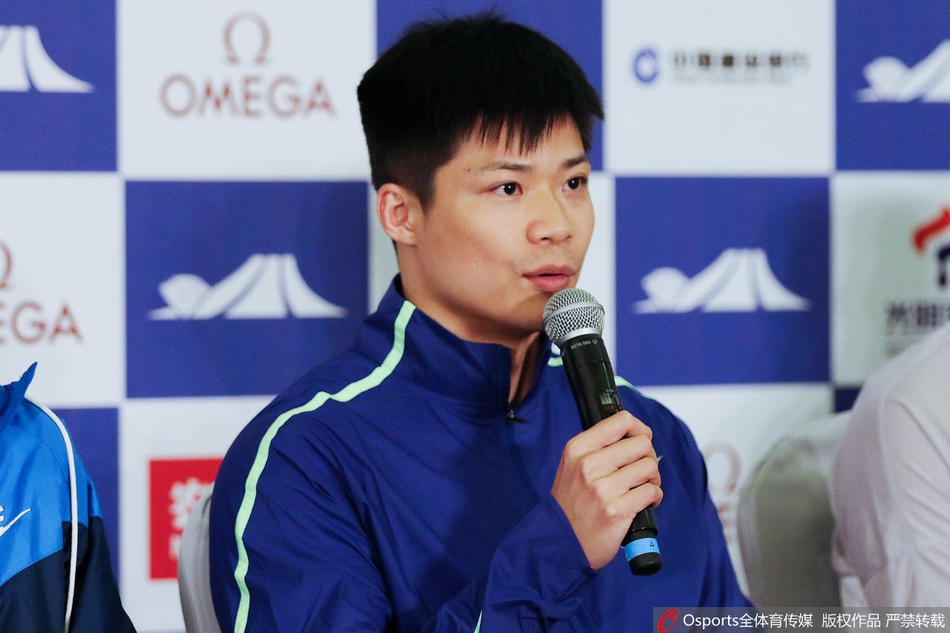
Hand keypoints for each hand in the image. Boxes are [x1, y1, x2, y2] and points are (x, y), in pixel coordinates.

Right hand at [550, 411, 662, 569]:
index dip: (639, 429)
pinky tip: (644, 503)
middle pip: (642, 444)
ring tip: (643, 487)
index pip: (621, 421)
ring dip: (653, 478)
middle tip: (642, 470)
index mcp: (578, 448)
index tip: (641, 440)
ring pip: (650, 467)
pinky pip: (652, 492)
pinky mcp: (617, 511)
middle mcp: (589, 465)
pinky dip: (654, 497)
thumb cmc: (571, 502)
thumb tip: (636, 436)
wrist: (560, 541)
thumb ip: (599, 447)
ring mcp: (603, 489)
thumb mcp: (573, 465)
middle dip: (649, 457)